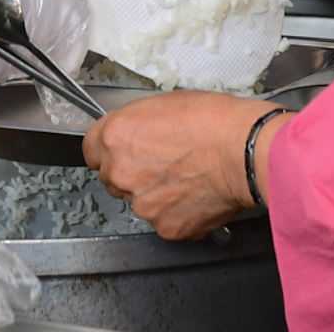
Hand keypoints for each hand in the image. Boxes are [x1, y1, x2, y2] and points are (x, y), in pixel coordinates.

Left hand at [84, 92, 274, 239]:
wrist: (243, 151)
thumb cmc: (213, 120)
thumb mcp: (163, 104)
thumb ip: (136, 125)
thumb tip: (133, 137)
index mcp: (115, 137)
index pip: (90, 150)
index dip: (109, 149)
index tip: (121, 151)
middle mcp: (121, 173)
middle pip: (113, 178)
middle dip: (132, 173)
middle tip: (163, 163)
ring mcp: (142, 205)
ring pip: (140, 202)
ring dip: (156, 194)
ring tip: (187, 177)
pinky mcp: (166, 228)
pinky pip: (165, 221)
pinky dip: (178, 211)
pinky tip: (197, 194)